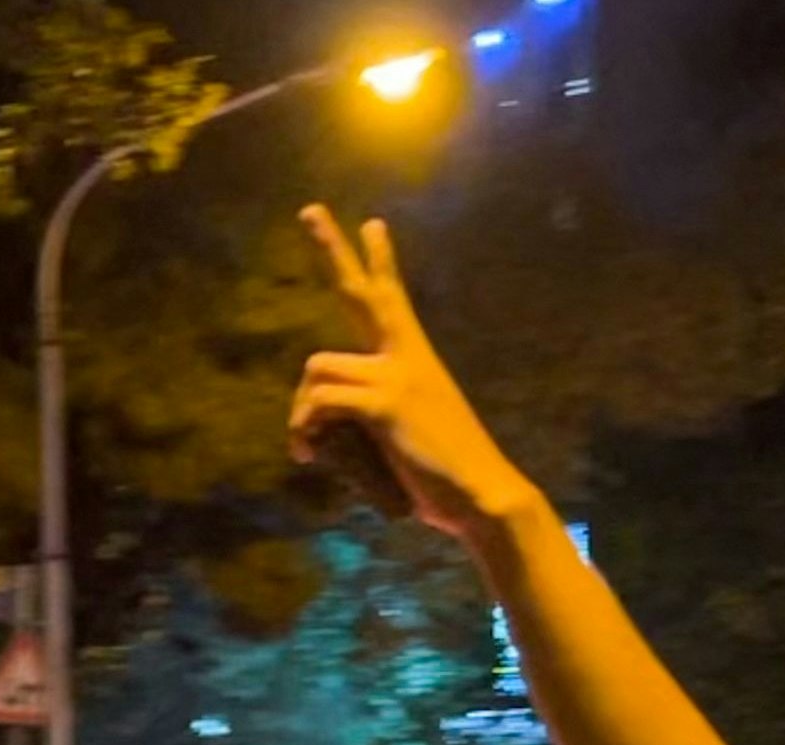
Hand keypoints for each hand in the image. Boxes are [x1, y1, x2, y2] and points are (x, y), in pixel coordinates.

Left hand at [289, 208, 541, 544]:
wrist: (484, 497)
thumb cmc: (447, 478)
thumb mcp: (409, 438)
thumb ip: (377, 423)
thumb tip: (332, 434)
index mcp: (416, 359)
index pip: (392, 298)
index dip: (380, 261)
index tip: (372, 224)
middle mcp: (407, 356)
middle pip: (361, 292)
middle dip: (332, 248)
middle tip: (308, 209)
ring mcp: (397, 375)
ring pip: (318, 367)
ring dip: (301, 411)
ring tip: (306, 447)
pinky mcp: (385, 403)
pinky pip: (321, 402)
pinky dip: (305, 428)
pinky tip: (308, 453)